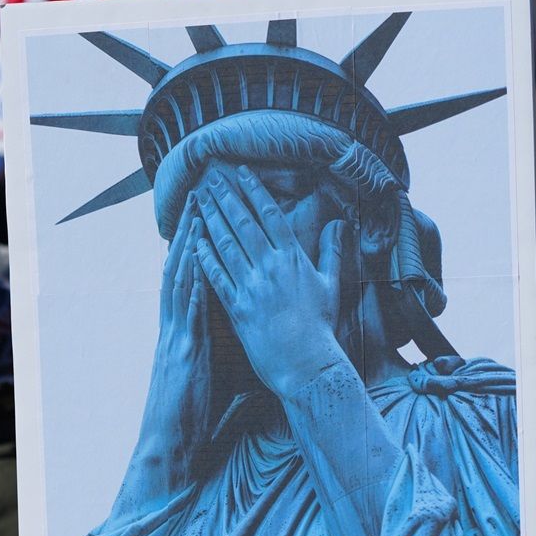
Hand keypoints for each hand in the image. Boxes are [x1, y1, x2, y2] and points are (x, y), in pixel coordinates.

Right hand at [116, 199, 218, 497]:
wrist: (175, 440)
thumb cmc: (199, 410)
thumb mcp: (218, 370)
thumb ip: (230, 344)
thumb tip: (253, 328)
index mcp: (189, 327)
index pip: (196, 276)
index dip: (202, 243)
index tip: (213, 210)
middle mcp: (180, 323)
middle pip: (186, 267)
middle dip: (195, 229)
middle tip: (204, 192)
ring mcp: (178, 333)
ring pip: (181, 279)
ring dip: (190, 244)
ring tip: (200, 210)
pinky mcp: (182, 348)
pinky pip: (186, 308)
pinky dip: (191, 281)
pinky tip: (198, 259)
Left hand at [193, 164, 347, 396]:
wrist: (307, 362)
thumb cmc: (321, 326)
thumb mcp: (331, 284)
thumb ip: (332, 251)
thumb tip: (340, 223)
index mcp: (293, 259)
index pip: (270, 216)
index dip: (255, 191)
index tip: (241, 172)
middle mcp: (270, 268)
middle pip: (243, 224)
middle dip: (225, 198)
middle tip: (210, 180)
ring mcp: (252, 287)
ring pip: (226, 245)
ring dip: (210, 220)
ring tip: (198, 203)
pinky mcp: (237, 307)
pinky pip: (216, 277)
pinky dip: (204, 258)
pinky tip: (194, 243)